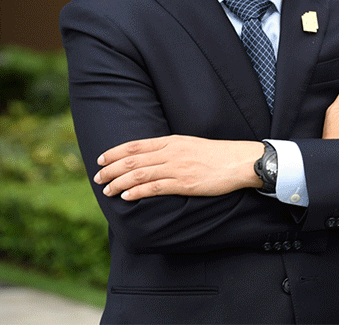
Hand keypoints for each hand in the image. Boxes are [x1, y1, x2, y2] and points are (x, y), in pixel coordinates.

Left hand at [93, 135, 263, 200]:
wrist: (241, 161)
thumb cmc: (218, 155)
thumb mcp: (191, 145)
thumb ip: (172, 150)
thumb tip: (153, 159)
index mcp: (172, 141)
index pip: (135, 145)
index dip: (115, 152)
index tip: (101, 159)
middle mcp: (171, 152)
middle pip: (132, 160)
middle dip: (111, 169)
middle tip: (97, 177)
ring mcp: (177, 168)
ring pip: (139, 174)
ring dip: (119, 182)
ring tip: (107, 189)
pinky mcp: (185, 183)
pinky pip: (154, 188)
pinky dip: (137, 192)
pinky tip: (126, 197)